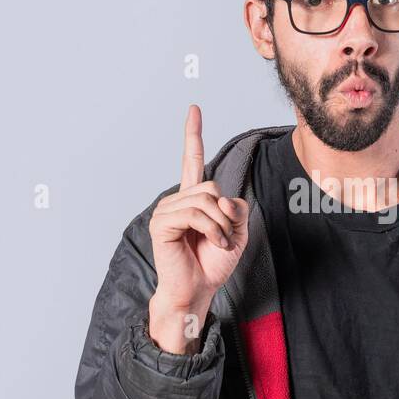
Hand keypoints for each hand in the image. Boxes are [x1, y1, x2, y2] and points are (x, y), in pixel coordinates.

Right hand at [147, 104, 249, 353]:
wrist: (198, 289)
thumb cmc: (213, 262)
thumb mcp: (237, 232)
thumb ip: (235, 209)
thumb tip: (221, 198)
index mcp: (192, 198)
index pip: (192, 160)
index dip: (193, 134)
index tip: (194, 109)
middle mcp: (177, 200)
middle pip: (211, 187)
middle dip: (226, 215)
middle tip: (224, 238)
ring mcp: (166, 210)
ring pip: (206, 200)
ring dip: (221, 226)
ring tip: (218, 244)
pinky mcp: (162, 223)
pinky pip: (196, 214)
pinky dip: (212, 231)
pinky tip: (212, 244)